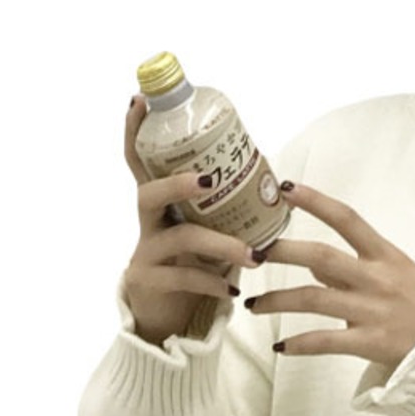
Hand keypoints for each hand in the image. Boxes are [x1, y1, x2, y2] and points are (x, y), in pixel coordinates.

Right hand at [122, 96, 259, 346]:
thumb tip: (278, 181)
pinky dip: (213, 282)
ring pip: (179, 239)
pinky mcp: (150, 283)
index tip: (138, 101)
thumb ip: (227, 207)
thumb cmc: (193, 263)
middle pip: (148, 194)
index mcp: (161, 203)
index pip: (141, 161)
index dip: (136, 132)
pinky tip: (233, 289)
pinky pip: (183, 278)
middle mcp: (149, 223)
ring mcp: (146, 253)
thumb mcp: (209, 229)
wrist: (167, 315)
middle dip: (177, 184)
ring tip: (256, 255)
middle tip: (208, 181)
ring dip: (221, 244)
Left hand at [247, 182, 414, 371]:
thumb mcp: (394, 271)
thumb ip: (353, 267)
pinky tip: (280, 347)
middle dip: (282, 252)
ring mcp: (372, 311)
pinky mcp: (370, 342)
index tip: (286, 188)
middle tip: (252, 252)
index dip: (316, 202)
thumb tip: (312, 266)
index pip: (347, 219)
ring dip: (277, 301)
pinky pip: (325, 341)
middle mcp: (376, 279)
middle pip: (321, 258)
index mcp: (384, 255)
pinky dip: (298, 344)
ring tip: (252, 304)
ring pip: (313, 300)